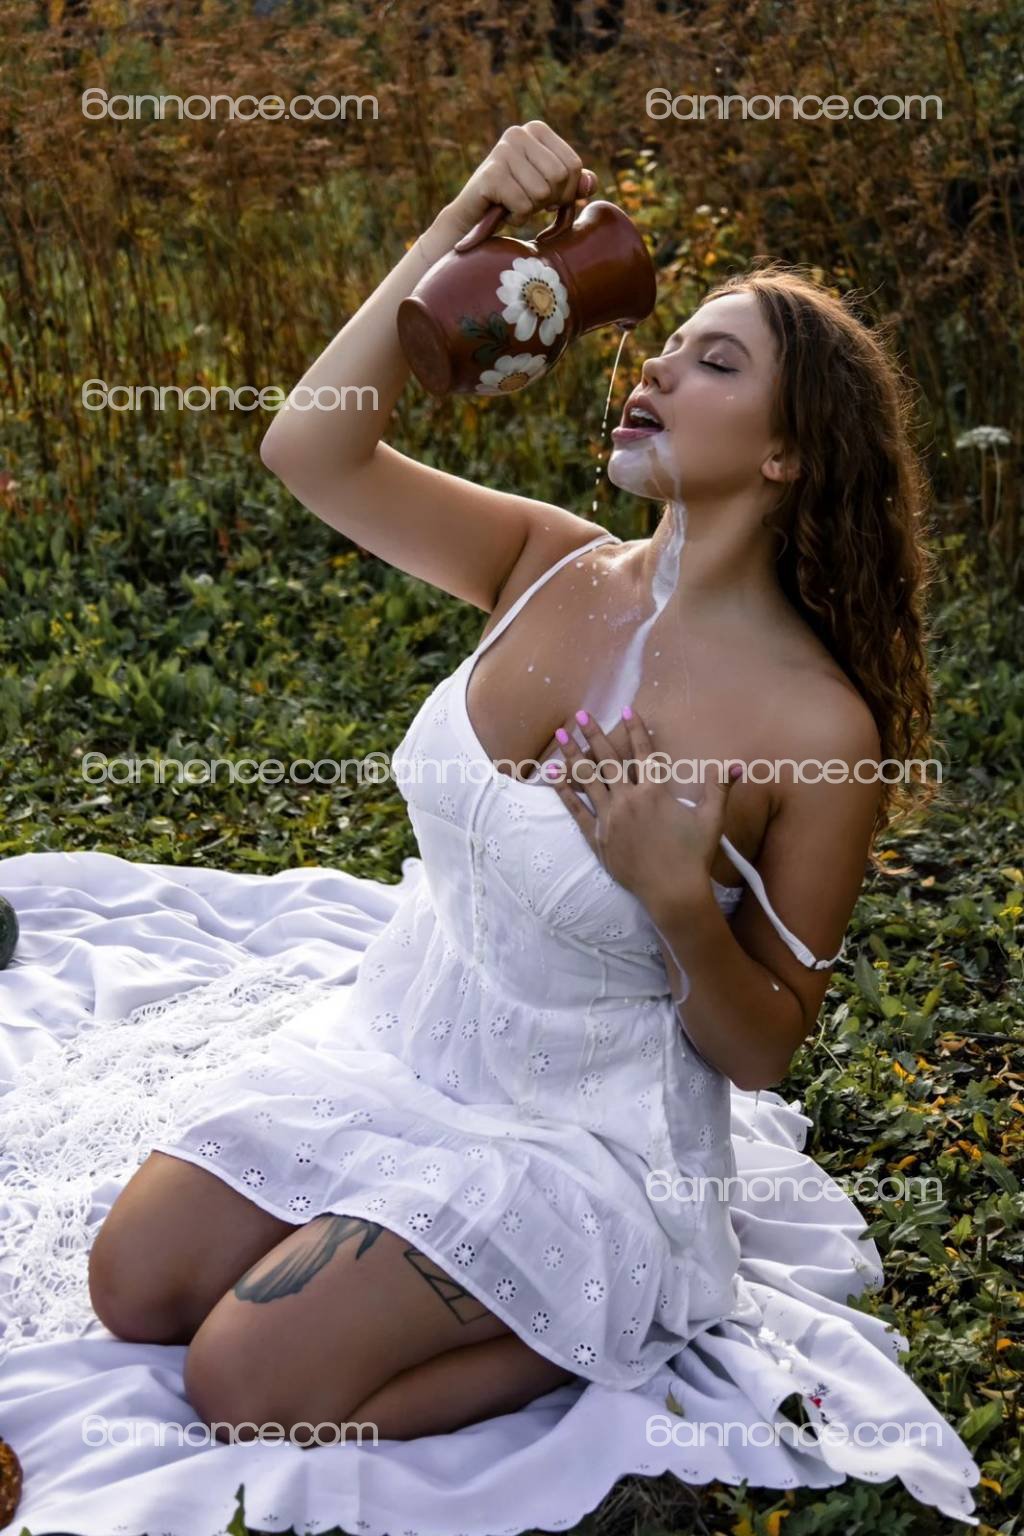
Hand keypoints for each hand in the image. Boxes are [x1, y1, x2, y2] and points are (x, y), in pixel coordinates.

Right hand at [445, 120, 596, 236]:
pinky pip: (523, 205)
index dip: (567, 192)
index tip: (548, 197)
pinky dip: (517, 217)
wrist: (474, 216)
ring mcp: (502, 151)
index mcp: (536, 129)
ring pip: (542, 193)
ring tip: (514, 203)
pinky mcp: (491, 174)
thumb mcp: (549, 188)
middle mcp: (518, 133)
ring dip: (531, 209)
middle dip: (548, 200)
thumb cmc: (515, 199)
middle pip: (559, 177)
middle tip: (529, 201)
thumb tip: (591, 184)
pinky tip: (504, 210)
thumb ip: (574, 184)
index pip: (573, 165)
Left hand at [544, 705, 743, 917]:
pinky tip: (554, 776)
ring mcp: (609, 818)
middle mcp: (629, 800)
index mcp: (655, 791)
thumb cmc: (694, 855)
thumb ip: (720, 787)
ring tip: (561, 736)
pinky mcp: (597, 837)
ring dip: (574, 755)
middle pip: (608, 760)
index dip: (635, 729)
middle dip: (593, 734)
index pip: (643, 752)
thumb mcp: (712, 819)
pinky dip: (565, 791)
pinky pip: (577, 810)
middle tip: (581, 715)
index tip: (626, 710)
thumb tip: (737, 764)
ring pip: (588, 780)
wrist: (672, 891)